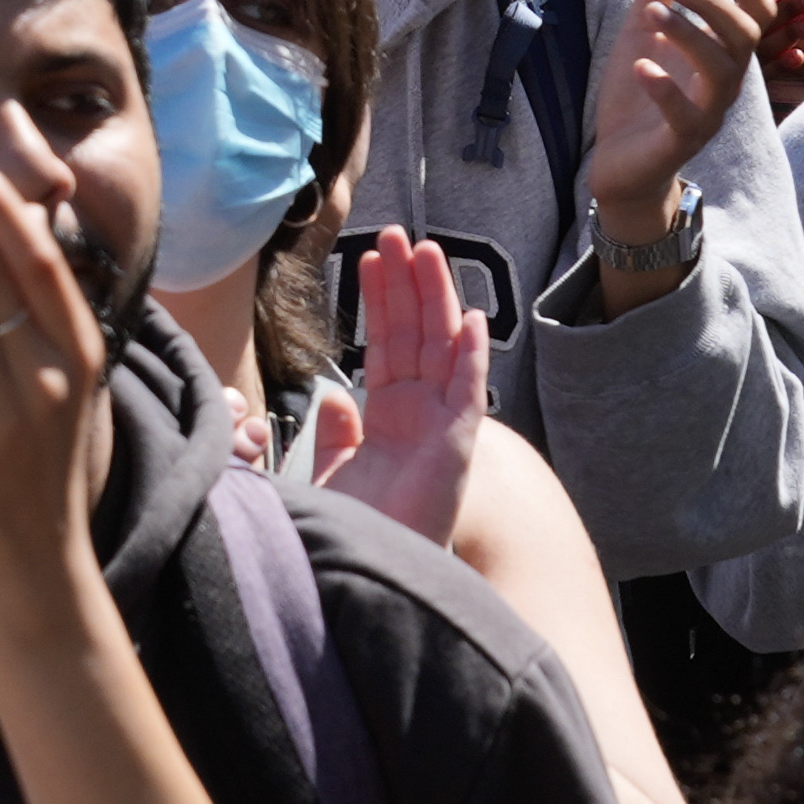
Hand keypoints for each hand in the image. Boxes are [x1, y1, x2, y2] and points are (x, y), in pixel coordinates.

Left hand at [309, 234, 488, 551]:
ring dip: (438, 300)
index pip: (386, 344)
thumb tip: (335, 398)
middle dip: (408, 284)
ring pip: (442, 348)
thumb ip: (335, 435)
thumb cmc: (356, 529)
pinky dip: (470, 356)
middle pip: (415, 333)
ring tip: (428, 252)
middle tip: (398, 235)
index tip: (372, 258)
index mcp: (388, 416)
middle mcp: (418, 414)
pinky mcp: (458, 447)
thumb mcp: (333, 474)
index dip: (380, 301)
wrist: (368, 568)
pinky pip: (467, 393)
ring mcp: (441, 426)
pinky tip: (470, 319)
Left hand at [578, 0, 771, 232]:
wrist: (623, 164)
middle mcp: (724, 81)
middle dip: (712, 2)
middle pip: (743, 35)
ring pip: (721, 71)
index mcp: (721, 52)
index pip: (755, 11)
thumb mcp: (641, 31)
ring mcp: (707, 113)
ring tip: (651, 13)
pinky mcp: (681, 140)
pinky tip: (642, 67)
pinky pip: (686, 116)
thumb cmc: (639, 94)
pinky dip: (665, 88)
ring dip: (689, 36)